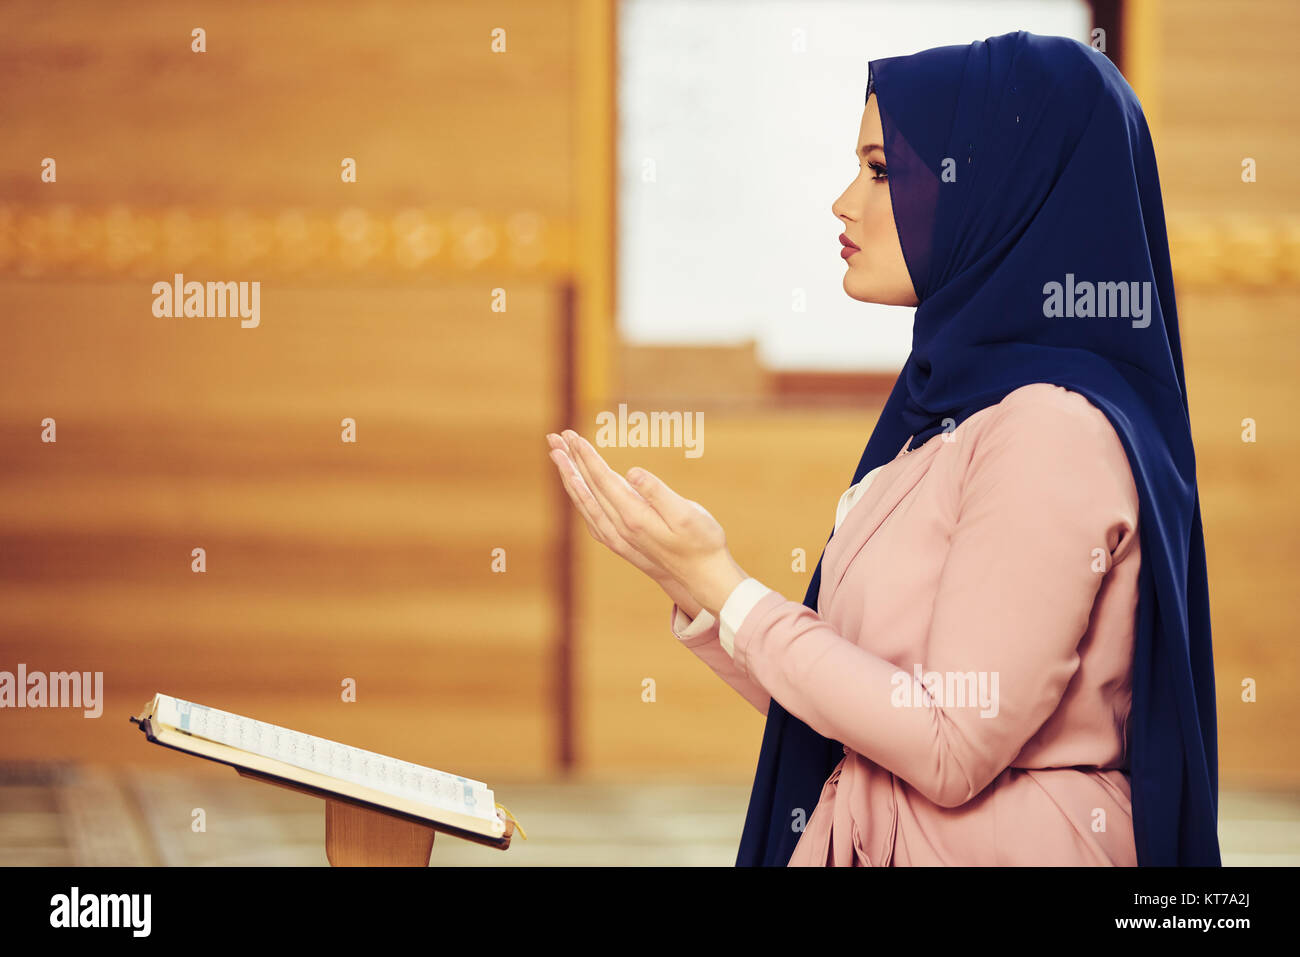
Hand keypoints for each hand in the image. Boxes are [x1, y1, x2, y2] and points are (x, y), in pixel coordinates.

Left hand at [545, 429, 747, 615]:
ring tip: (558, 457)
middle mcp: (619, 529)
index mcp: (633, 517)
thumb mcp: (686, 513)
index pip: (602, 480)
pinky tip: (577, 491)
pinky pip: (591, 518)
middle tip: (554, 438)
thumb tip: (632, 472)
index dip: (586, 456)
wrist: (703, 578)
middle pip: (587, 489)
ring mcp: (618, 539)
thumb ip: (657, 492)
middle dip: (570, 461)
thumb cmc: (701, 542)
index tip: (572, 435)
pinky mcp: (621, 544)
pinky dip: (580, 500)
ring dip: (570, 478)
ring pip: (586, 503)